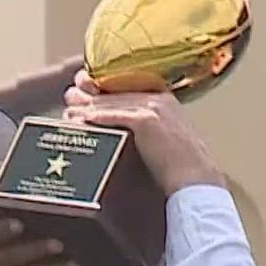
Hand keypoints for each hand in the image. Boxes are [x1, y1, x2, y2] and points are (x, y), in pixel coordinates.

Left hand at [62, 70, 225, 194]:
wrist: (196, 180)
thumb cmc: (182, 166)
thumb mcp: (166, 138)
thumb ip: (150, 127)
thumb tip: (125, 129)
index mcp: (165, 99)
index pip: (128, 87)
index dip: (105, 86)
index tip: (87, 85)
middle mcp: (159, 98)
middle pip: (116, 92)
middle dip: (91, 93)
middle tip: (71, 93)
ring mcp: (153, 107)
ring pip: (112, 103)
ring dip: (87, 105)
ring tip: (69, 109)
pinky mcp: (146, 121)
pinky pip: (113, 116)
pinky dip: (94, 117)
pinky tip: (80, 119)